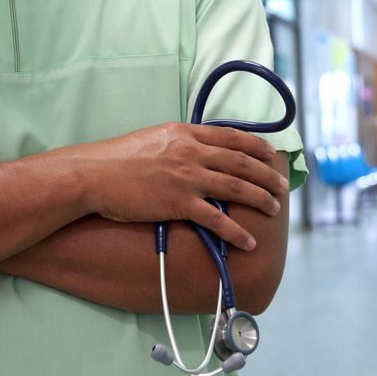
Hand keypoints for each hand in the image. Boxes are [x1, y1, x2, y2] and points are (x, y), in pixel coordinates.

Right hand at [78, 122, 288, 250]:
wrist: (93, 175)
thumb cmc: (119, 158)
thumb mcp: (154, 137)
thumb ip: (181, 141)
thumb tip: (199, 147)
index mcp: (186, 133)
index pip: (231, 136)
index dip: (256, 145)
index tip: (271, 154)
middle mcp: (191, 152)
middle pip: (241, 162)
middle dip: (267, 175)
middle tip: (283, 186)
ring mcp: (187, 177)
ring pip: (235, 187)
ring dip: (260, 199)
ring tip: (274, 209)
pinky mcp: (178, 202)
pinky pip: (216, 219)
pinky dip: (236, 232)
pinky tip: (249, 241)